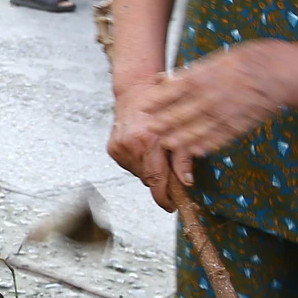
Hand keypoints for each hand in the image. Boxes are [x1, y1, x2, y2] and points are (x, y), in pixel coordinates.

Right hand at [108, 81, 192, 211]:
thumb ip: (182, 158)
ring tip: (155, 153)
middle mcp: (129, 145)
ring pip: (138, 173)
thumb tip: (186, 181)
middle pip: (148, 178)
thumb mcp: (179, 130)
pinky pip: (129, 165)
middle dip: (161, 179)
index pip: (155, 178)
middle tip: (170, 172)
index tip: (171, 206)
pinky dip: (139, 162)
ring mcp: (118, 147)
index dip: (163, 196)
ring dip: (149, 170)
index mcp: (147, 140)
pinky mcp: (112, 148)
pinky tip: (144, 149)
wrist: (135, 91)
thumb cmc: (160, 104)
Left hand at [141, 42, 297, 159]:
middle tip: (149, 129)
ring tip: (166, 143)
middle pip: (178, 115)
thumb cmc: (253, 59)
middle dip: (162, 124)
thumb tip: (165, 79)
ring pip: (195, 132)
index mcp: (203, 77)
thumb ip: (192, 72)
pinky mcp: (240, 126)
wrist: (288, 72)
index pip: (170, 93)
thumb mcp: (218, 57)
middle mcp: (210, 97)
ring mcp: (225, 114)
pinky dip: (204, 147)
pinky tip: (193, 151)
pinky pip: (217, 140)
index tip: (143, 107)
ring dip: (178, 139)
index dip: (155, 102)